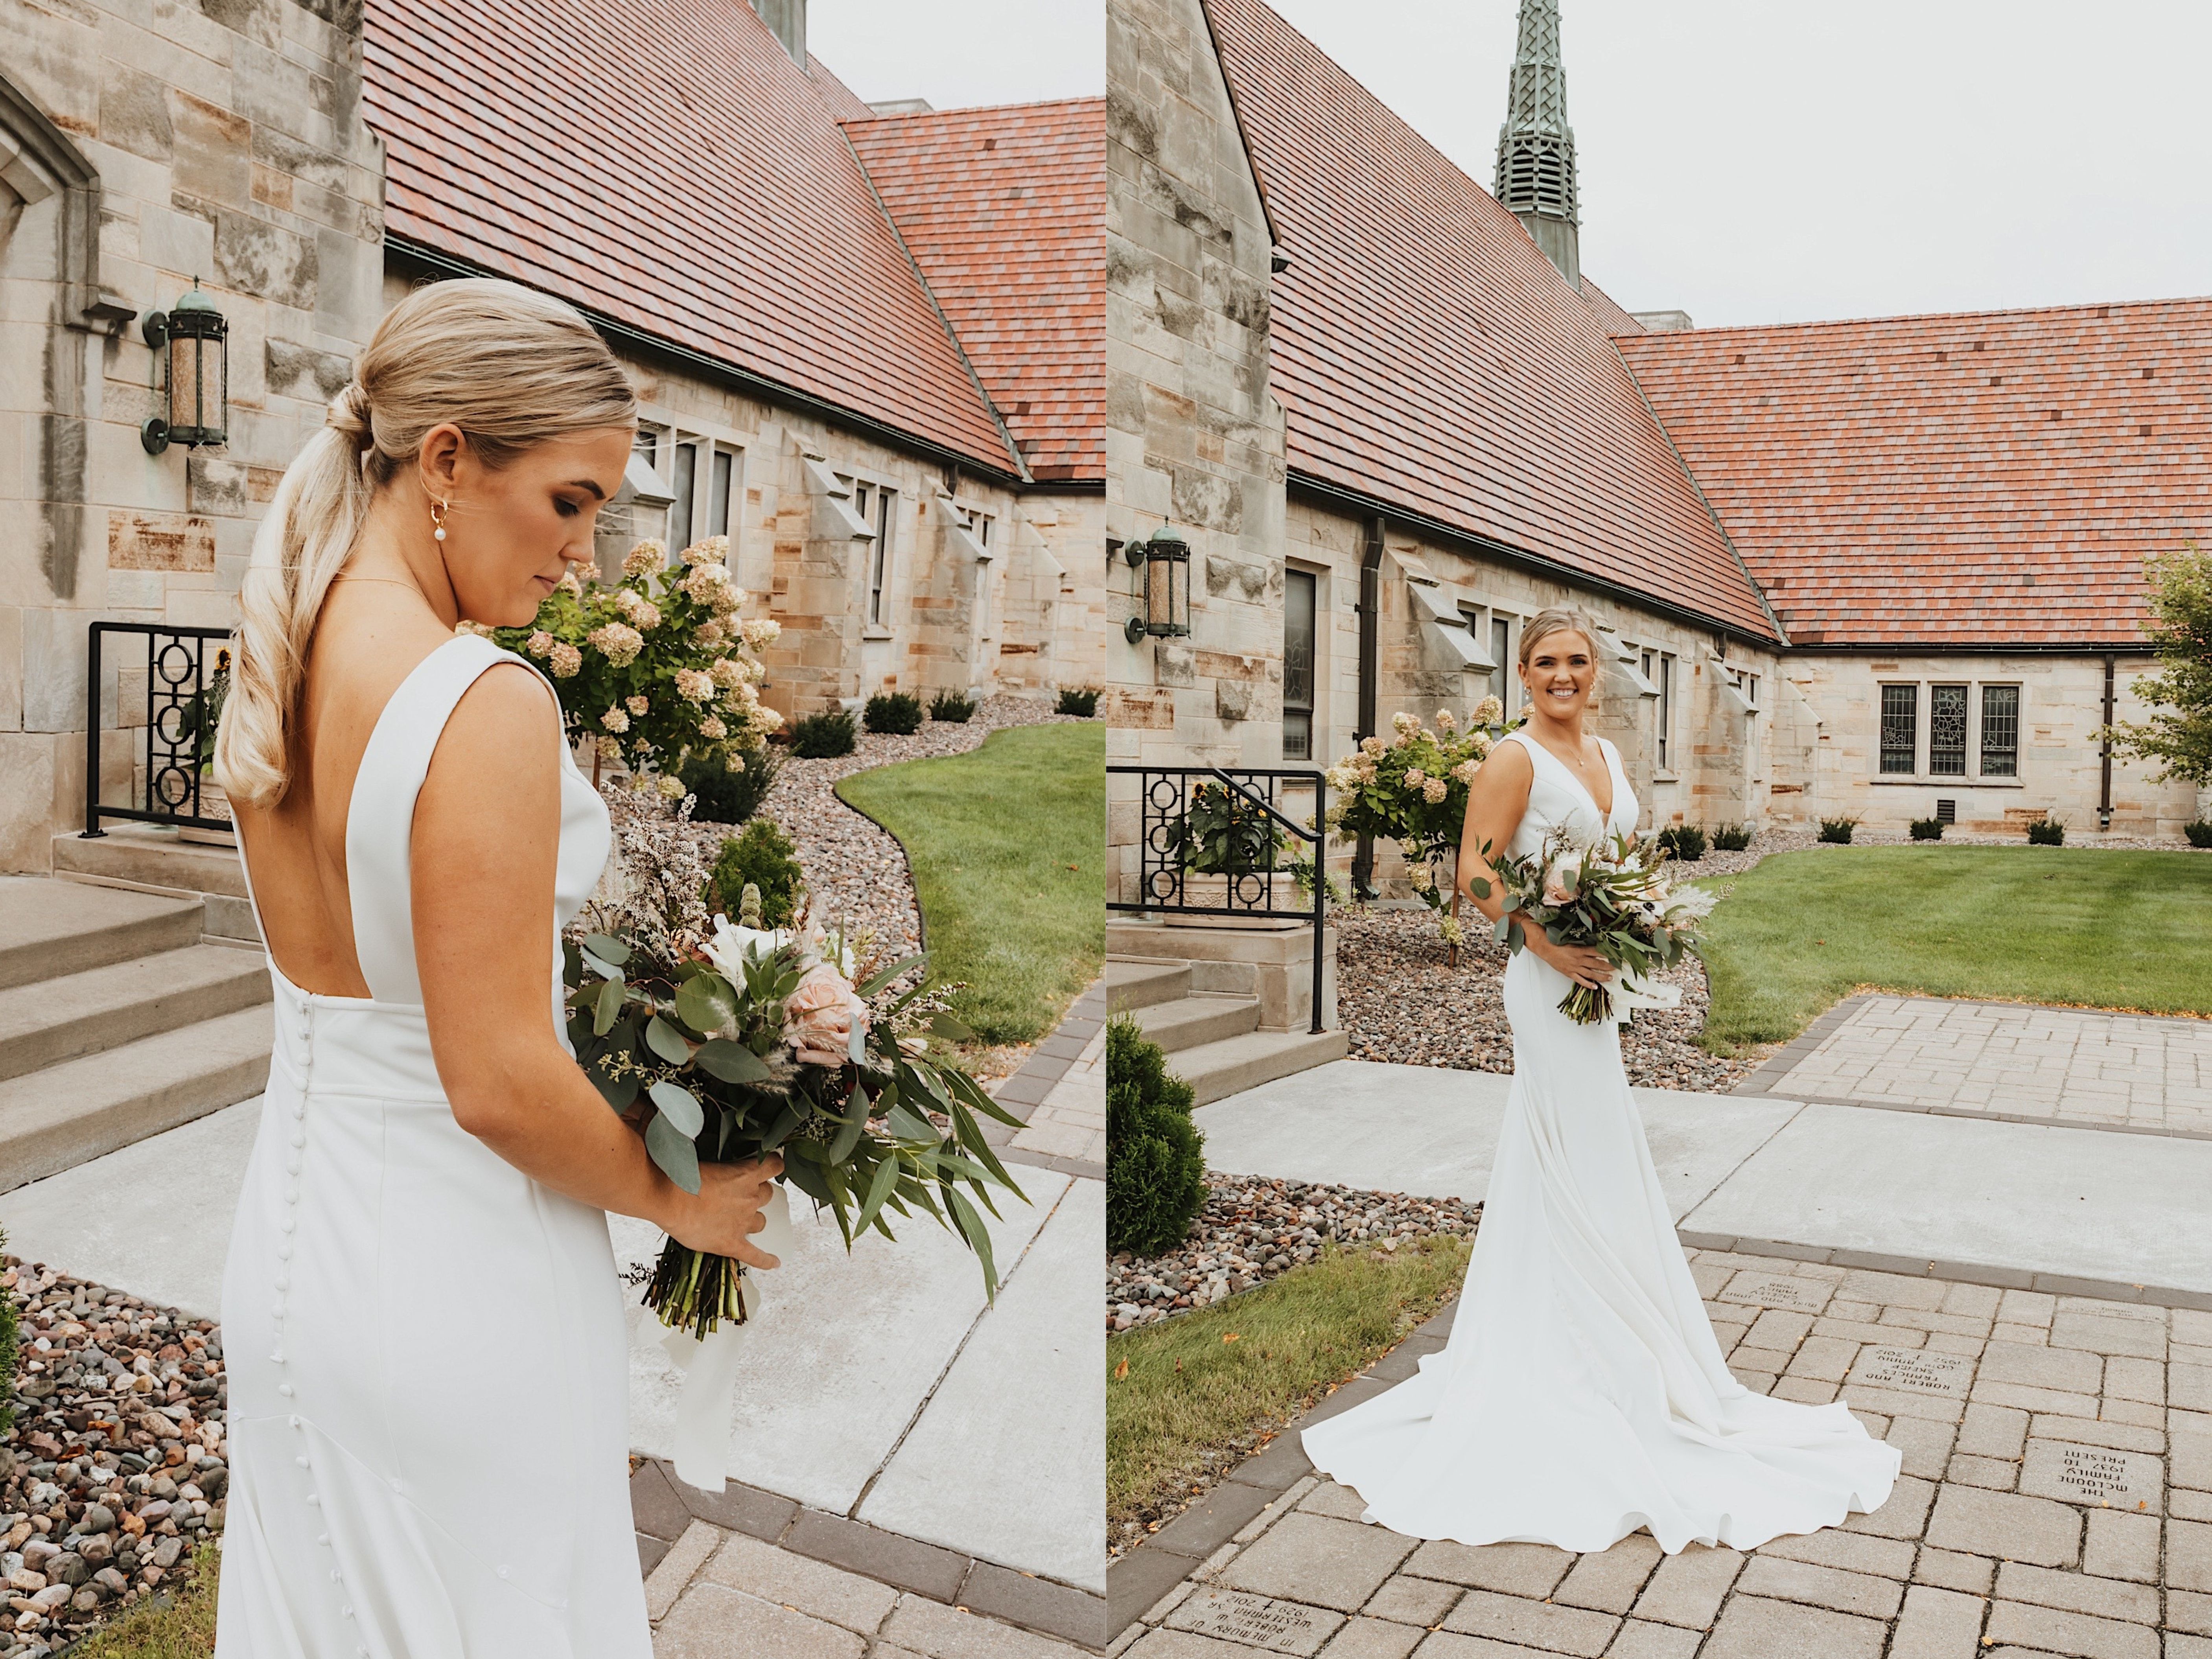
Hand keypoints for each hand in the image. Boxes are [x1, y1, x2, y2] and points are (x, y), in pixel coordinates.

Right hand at [661, 1152, 784, 1269]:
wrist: (665, 1198)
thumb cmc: (679, 1174)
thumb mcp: (702, 1155)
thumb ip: (717, 1155)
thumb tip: (715, 1149)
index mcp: (746, 1173)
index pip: (774, 1165)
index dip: (772, 1166)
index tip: (770, 1166)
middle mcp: (749, 1197)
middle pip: (766, 1194)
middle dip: (756, 1193)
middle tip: (738, 1194)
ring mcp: (742, 1222)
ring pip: (760, 1221)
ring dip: (753, 1219)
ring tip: (738, 1219)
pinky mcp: (731, 1243)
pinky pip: (754, 1255)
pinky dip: (765, 1260)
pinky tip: (774, 1263)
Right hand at [1532, 935, 1612, 990]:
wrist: (1546, 949)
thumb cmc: (1558, 944)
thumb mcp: (1573, 942)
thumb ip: (1584, 946)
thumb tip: (1596, 946)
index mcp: (1580, 950)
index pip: (1597, 952)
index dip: (1607, 954)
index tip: (1615, 956)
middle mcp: (1579, 959)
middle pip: (1596, 964)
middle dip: (1608, 966)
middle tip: (1616, 968)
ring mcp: (1574, 967)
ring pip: (1591, 973)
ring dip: (1601, 976)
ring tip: (1610, 978)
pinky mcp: (1569, 973)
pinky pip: (1580, 980)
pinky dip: (1588, 984)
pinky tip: (1595, 987)